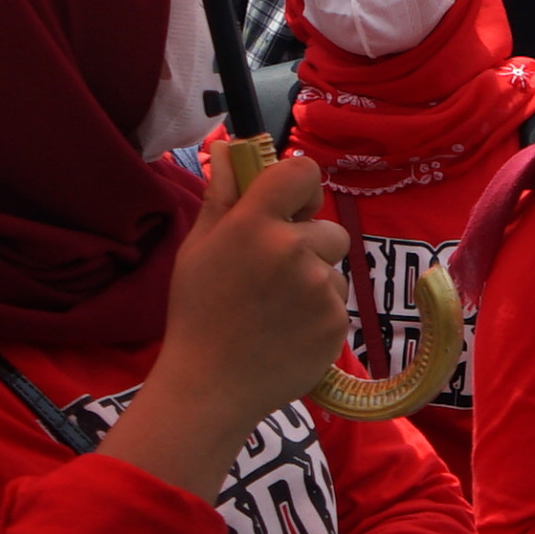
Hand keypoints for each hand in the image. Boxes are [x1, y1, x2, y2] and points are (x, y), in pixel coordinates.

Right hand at [101, 150, 350, 500]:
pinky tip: (287, 331)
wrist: (210, 384)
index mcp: (255, 223)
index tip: (289, 206)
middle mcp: (294, 249)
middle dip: (309, 244)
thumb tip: (231, 149)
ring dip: (314, 281)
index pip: (303, 171)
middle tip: (272, 274)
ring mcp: (320, 288)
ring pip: (334, 269)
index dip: (300, 186)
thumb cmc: (197, 311)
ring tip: (275, 309)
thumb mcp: (199, 247)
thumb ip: (222, 196)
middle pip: (328, 228)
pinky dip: (319, 313)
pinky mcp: (337, 322)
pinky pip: (337, 303)